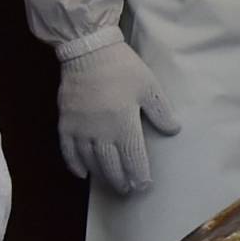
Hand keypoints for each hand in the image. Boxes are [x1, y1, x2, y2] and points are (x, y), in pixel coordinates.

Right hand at [56, 31, 179, 195]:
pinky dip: (75, 165)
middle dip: (121, 180)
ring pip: (90, 161)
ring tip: (111, 184)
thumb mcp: (149, 86)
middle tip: (128, 189)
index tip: (144, 185)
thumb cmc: (122, 68)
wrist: (88, 50)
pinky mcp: (65, 122)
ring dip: (101, 175)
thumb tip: (174, 130)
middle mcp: (100, 131)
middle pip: (111, 165)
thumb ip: (161, 111)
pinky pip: (68, 150)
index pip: (133, 158)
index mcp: (123, 123)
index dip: (139, 174)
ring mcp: (80, 129)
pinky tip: (83, 174)